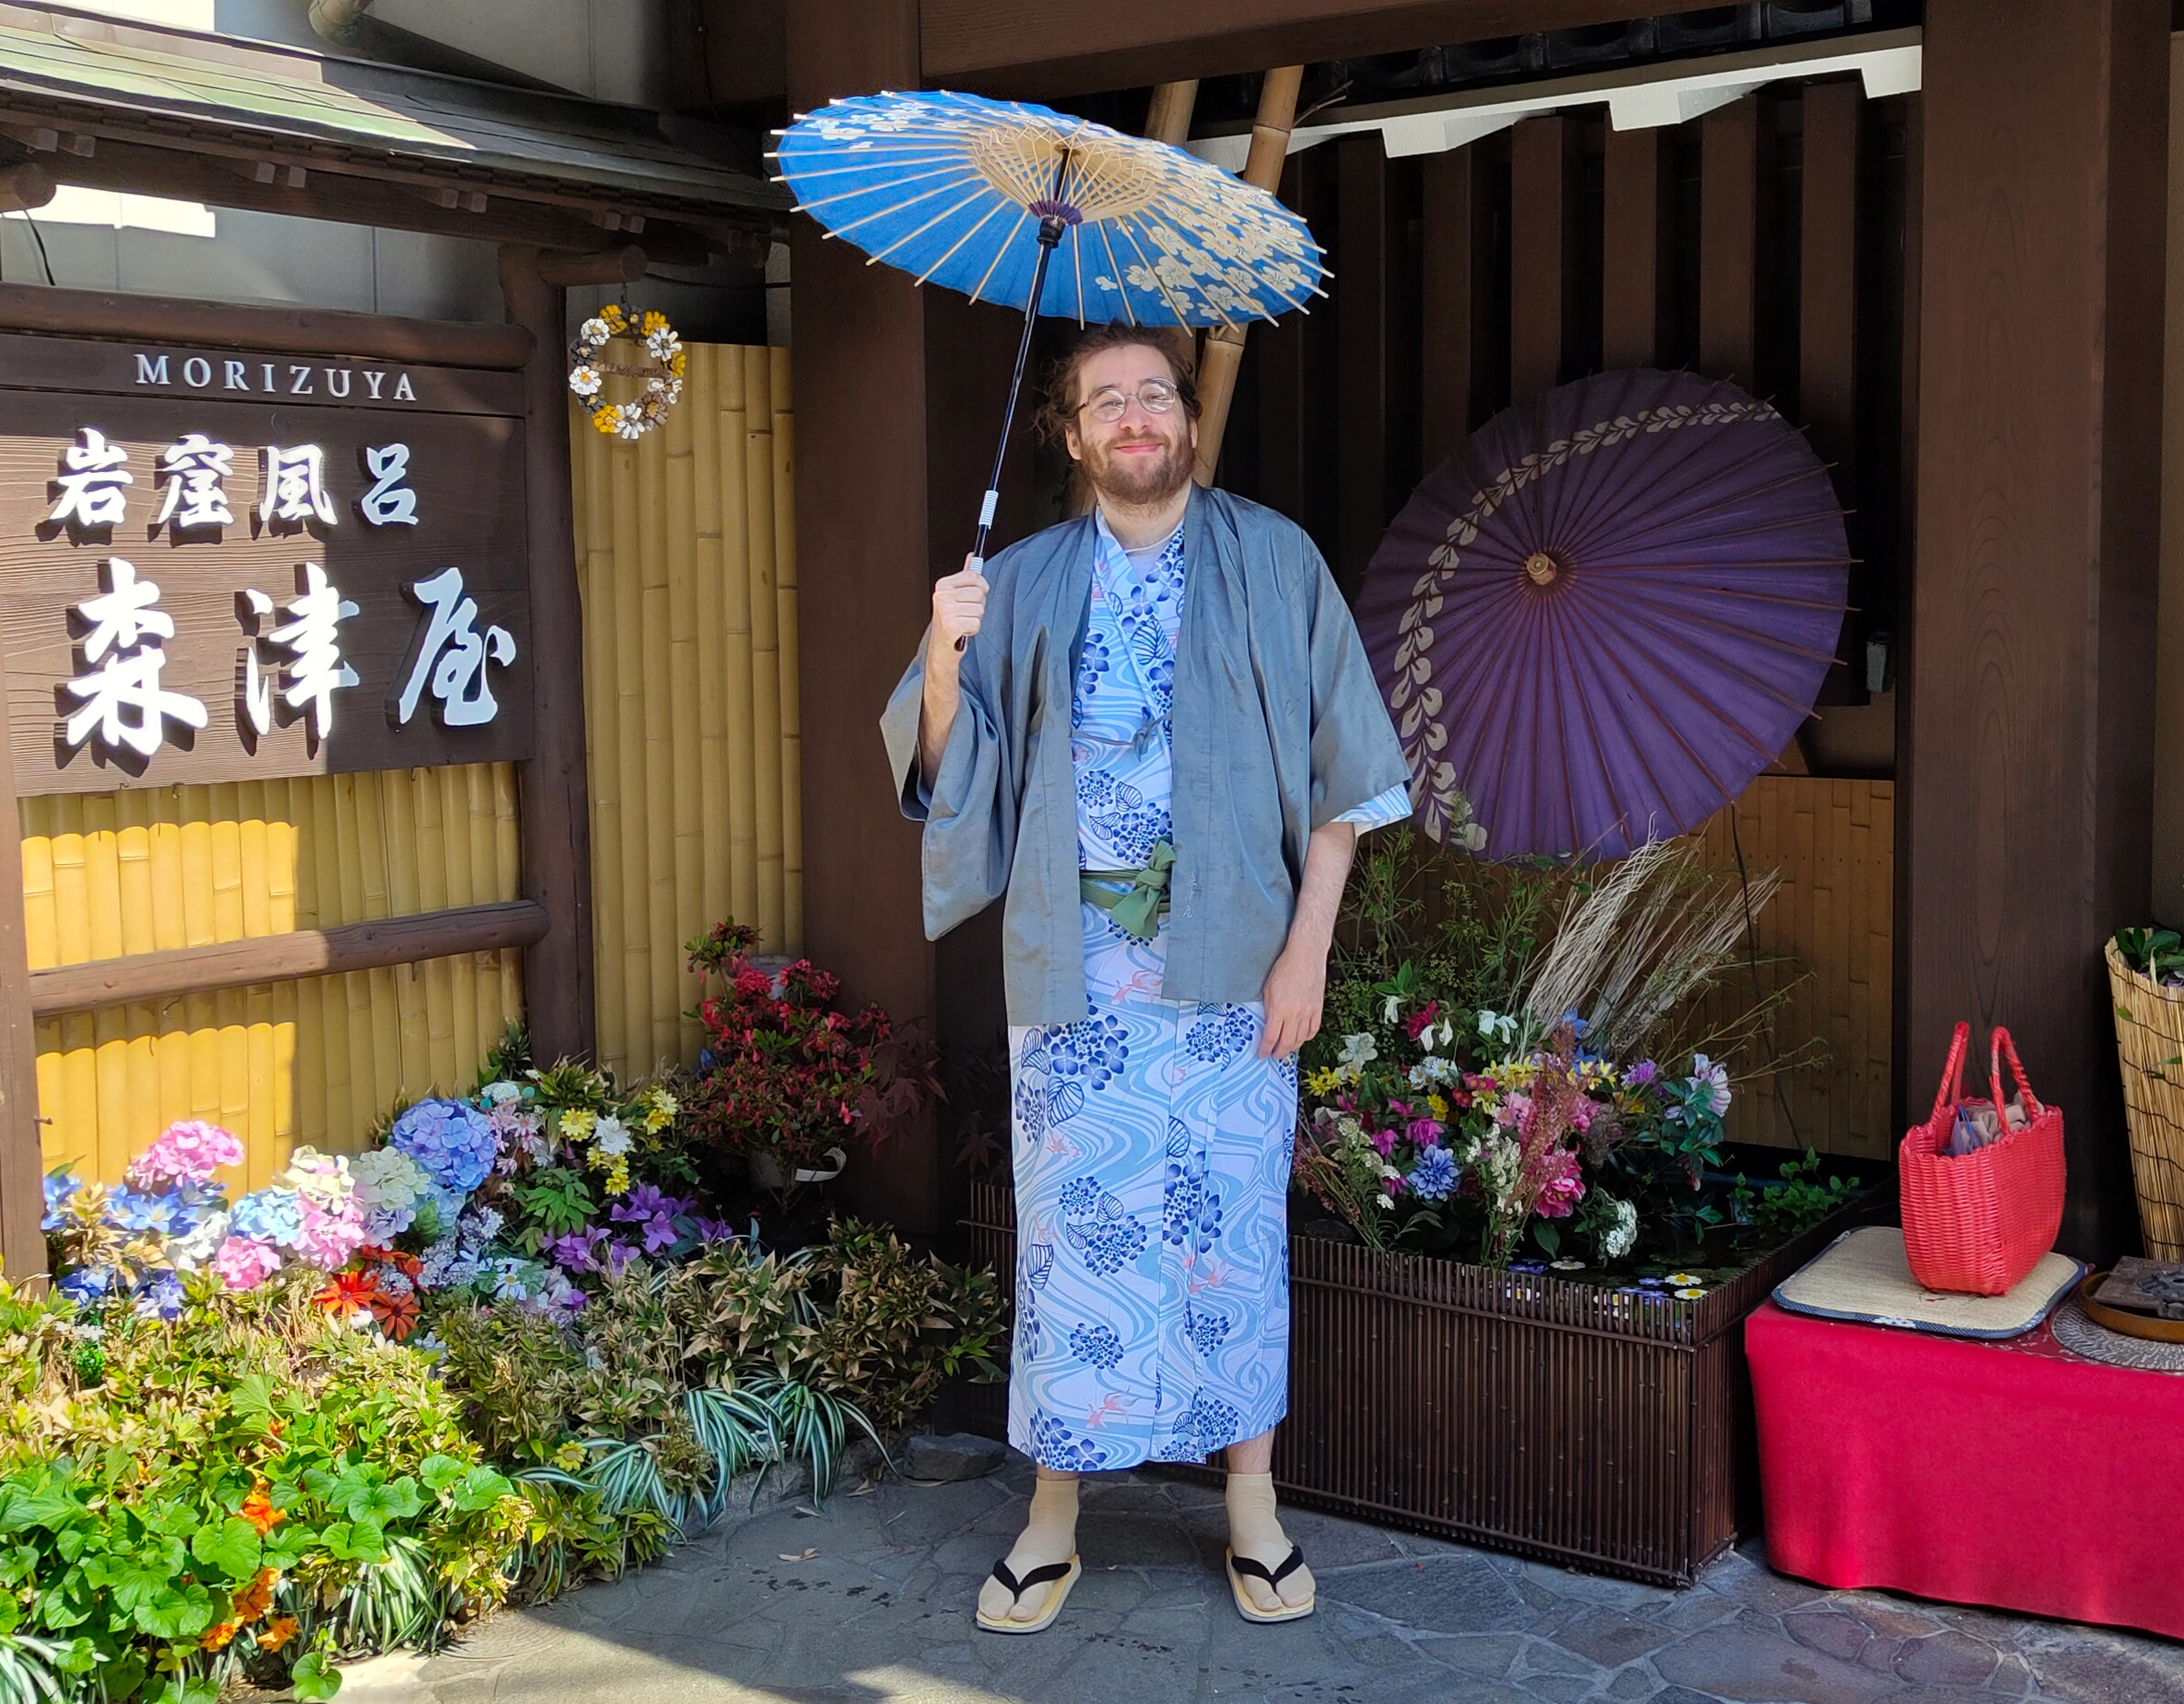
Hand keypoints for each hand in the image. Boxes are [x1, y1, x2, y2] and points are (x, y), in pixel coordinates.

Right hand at [929, 554, 987, 660]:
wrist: (942, 647)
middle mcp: (942, 596)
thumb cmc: (952, 620)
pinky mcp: (950, 625)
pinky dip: (973, 630)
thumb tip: (973, 556)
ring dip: (975, 619)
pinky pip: (976, 623)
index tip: (978, 593)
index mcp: (943, 585)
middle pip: (979, 593)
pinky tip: (963, 631)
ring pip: (979, 609)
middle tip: (966, 613)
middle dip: (978, 605)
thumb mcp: (956, 596)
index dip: (982, 586)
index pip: (973, 576)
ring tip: (963, 622)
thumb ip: (965, 576)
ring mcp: (945, 610)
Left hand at [1258, 941, 1327, 1058]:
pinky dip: (1306, 1037)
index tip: (1262, 1054)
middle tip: (1274, 1055)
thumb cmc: (1284, 968)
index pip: (1271, 1037)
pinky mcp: (1318, 1008)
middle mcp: (1294, 1013)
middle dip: (1279, 1052)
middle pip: (1287, 1042)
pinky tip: (1300, 1038)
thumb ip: (1268, 1008)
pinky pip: (1313, 1030)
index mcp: (1279, 1009)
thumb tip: (1268, 1024)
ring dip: (1292, 1047)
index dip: (1265, 1048)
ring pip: (1301, 1039)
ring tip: (1286, 1048)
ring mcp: (1308, 1012)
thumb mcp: (1268, 989)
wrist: (1305, 956)